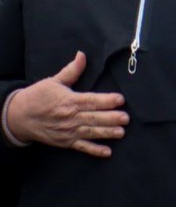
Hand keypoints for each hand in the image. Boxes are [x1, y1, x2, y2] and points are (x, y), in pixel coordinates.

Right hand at [6, 52, 128, 157]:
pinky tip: (107, 152)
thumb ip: (72, 70)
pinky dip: (94, 150)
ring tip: (121, 133)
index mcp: (69, 101)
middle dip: (111, 118)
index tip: (120, 99)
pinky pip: (82, 147)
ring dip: (106, 133)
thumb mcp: (54, 81)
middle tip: (126, 118)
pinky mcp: (65, 142)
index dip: (106, 100)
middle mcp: (70, 117)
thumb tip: (82, 54)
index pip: (91, 100)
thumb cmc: (38, 96)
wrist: (18, 117)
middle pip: (93, 118)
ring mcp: (68, 131)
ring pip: (90, 132)